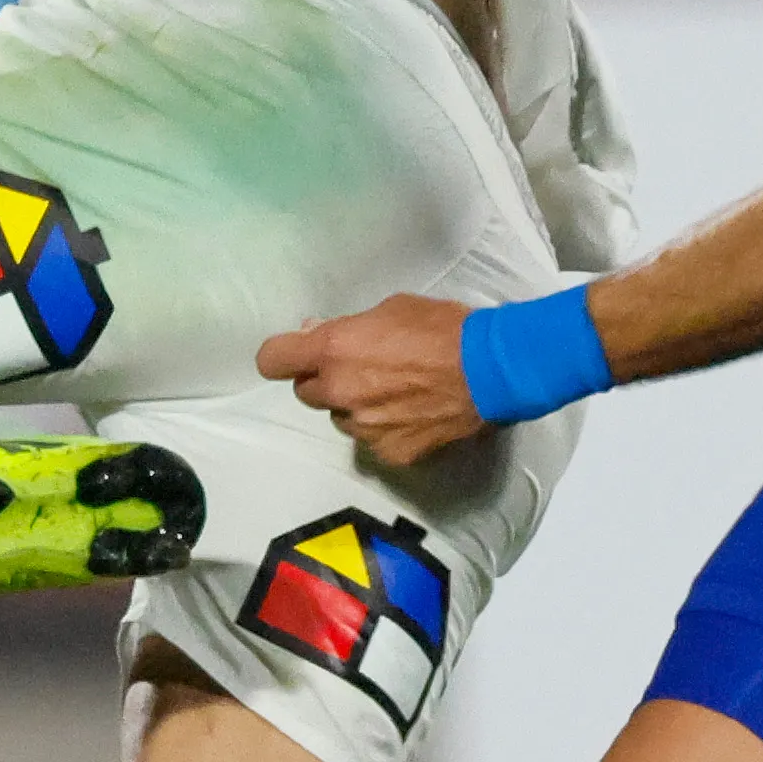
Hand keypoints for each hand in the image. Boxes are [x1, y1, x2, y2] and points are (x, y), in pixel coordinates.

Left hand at [259, 293, 486, 468]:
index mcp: (333, 351)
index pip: (272, 360)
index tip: (294, 354)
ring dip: (355, 406)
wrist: (491, 370)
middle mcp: (339, 392)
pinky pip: (372, 440)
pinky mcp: (388, 451)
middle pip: (305, 393)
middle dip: (324, 380)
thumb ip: (346, 327)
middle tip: (359, 369)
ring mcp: (363, 427)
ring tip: (394, 391)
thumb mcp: (390, 309)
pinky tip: (412, 413)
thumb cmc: (442, 328)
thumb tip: (315, 333)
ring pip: (341, 418)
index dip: (281, 356)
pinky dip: (385, 428)